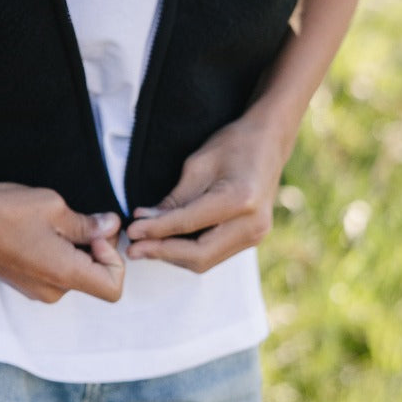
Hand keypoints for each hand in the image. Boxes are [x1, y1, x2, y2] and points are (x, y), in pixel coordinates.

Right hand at [0, 182, 124, 303]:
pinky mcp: (23, 283)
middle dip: (96, 248)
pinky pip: (54, 273)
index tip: (98, 232)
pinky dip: (59, 253)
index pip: (113, 287)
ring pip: (74, 273)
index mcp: (64, 275)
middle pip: (94, 278)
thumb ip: (88, 223)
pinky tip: (39, 229)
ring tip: (54, 221)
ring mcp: (35, 290)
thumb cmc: (4, 211)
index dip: (114, 257)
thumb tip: (111, 227)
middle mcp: (52, 291)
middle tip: (82, 217)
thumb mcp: (54, 207)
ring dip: (76, 249)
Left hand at [124, 117, 286, 272]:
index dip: (156, 231)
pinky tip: (167, 243)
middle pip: (199, 254)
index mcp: (239, 200)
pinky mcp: (252, 238)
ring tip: (144, 247)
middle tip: (133, 249)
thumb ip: (175, 198)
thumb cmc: (234, 144)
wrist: (270, 142)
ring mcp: (256, 234)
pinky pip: (215, 253)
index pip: (188, 224)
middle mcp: (252, 224)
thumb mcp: (198, 163)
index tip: (132, 231)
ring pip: (206, 259)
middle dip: (163, 253)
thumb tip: (145, 222)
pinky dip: (189, 251)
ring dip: (173, 255)